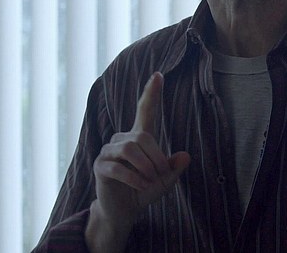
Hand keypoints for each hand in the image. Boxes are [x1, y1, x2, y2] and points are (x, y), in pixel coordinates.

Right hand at [86, 72, 190, 250]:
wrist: (124, 211)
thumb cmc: (145, 190)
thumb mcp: (165, 180)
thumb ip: (174, 168)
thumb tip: (186, 156)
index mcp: (139, 137)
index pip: (145, 111)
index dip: (151, 94)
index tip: (158, 75)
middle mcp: (122, 140)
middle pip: (142, 136)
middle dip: (156, 157)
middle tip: (161, 175)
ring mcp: (108, 151)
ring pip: (129, 148)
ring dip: (145, 166)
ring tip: (151, 180)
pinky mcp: (100, 166)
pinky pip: (118, 167)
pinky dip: (134, 178)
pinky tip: (142, 186)